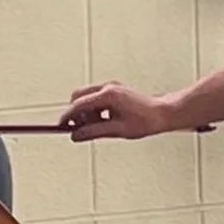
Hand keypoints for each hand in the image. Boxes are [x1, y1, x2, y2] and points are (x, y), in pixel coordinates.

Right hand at [59, 83, 174, 141]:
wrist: (162, 113)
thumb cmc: (146, 120)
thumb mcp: (117, 130)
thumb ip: (94, 132)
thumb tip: (76, 136)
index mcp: (108, 96)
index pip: (79, 105)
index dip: (68, 117)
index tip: (61, 126)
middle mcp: (108, 88)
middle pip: (78, 97)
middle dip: (76, 113)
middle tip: (79, 128)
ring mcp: (111, 88)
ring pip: (86, 98)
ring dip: (86, 113)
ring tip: (98, 126)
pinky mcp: (114, 91)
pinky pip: (96, 99)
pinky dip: (94, 110)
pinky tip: (104, 121)